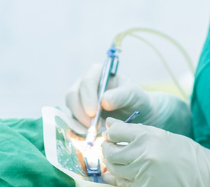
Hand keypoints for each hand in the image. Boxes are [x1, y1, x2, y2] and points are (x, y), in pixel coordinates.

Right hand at [65, 64, 191, 136]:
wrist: (138, 114)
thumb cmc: (136, 100)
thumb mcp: (134, 95)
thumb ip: (121, 95)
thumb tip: (104, 101)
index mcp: (97, 73)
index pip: (86, 81)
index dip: (87, 97)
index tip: (93, 112)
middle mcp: (85, 85)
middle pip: (73, 95)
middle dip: (80, 111)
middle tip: (91, 126)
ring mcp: (80, 99)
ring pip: (71, 109)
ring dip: (80, 122)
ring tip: (94, 132)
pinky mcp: (79, 114)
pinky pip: (74, 121)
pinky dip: (80, 129)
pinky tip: (91, 136)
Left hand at [100, 119, 209, 186]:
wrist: (209, 177)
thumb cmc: (187, 154)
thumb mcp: (162, 135)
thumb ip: (134, 130)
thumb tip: (109, 125)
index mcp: (148, 137)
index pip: (114, 132)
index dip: (111, 133)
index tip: (113, 135)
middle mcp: (144, 155)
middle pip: (110, 152)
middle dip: (107, 150)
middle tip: (112, 148)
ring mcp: (143, 176)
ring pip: (113, 170)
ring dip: (113, 166)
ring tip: (123, 162)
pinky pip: (123, 185)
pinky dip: (122, 180)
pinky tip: (130, 175)